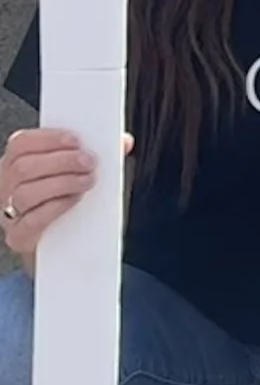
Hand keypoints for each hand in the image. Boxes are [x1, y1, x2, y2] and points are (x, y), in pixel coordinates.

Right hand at [0, 125, 99, 261]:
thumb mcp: (74, 172)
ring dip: (61, 183)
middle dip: (60, 161)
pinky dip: (54, 208)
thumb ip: (94, 154)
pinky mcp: (17, 237)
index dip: (47, 138)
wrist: (59, 245)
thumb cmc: (64, 199)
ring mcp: (7, 213)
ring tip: (87, 180)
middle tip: (89, 162)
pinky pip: (30, 222)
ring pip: (25, 193)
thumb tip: (122, 142)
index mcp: (14, 164)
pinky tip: (74, 200)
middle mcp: (5, 186)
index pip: (21, 143)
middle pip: (23, 168)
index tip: (76, 140)